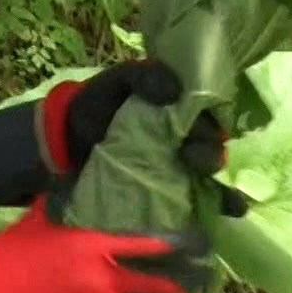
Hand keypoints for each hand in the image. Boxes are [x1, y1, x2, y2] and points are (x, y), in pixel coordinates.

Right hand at [0, 196, 211, 292]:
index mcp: (96, 245)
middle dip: (180, 287)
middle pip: (155, 284)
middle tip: (199, 287)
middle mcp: (105, 278)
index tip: (198, 246)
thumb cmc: (8, 253)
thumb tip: (67, 173)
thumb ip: (58, 200)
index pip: (148, 245)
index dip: (178, 246)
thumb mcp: (37, 218)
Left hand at [37, 60, 247, 216]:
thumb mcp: (119, 80)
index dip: (212, 123)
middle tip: (191, 158)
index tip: (200, 128)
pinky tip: (227, 216)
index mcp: (179, 111)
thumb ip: (145, 77)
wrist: (64, 138)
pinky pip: (194, 203)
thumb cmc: (96, 103)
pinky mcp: (161, 195)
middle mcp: (183, 140)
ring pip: (208, 179)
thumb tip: (174, 91)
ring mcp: (174, 170)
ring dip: (221, 188)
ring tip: (224, 199)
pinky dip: (215, 209)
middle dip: (209, 155)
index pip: (210, 117)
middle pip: (210, 149)